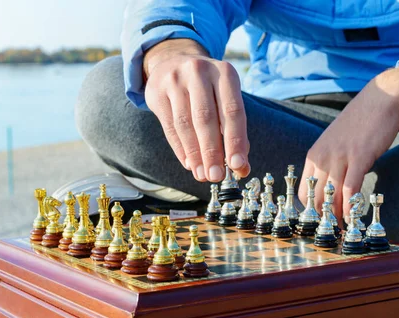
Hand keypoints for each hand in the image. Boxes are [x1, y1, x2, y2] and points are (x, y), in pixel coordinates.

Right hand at [143, 39, 249, 181]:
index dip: (235, 140)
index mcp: (225, 73)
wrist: (173, 61)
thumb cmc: (208, 89)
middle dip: (212, 151)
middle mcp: (199, 72)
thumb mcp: (225, 100)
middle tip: (217, 176)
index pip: (232, 111)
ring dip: (195, 154)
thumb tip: (241, 167)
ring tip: (202, 174)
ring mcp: (175, 80)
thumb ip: (235, 132)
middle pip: (206, 118)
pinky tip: (189, 163)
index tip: (238, 165)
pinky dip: (180, 148)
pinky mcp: (157, 92)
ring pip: (185, 124)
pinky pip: (169, 126)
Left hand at [298, 64, 398, 223]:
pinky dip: (351, 206)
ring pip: (333, 196)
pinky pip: (351, 188)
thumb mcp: (336, 143)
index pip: (304, 192)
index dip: (312, 211)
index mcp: (314, 155)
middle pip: (316, 198)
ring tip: (344, 232)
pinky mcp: (360, 156)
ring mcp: (340, 156)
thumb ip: (331, 163)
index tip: (322, 223)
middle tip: (333, 234)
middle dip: (324, 219)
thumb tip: (334, 186)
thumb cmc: (361, 123)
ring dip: (338, 217)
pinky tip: (354, 218)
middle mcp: (323, 157)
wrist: (382, 98)